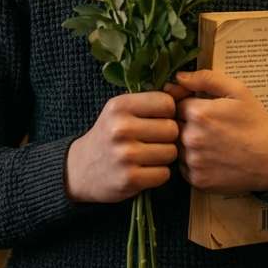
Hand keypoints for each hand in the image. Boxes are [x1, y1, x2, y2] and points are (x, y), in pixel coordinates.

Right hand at [65, 91, 179, 203]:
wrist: (80, 168)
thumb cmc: (109, 135)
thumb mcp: (121, 110)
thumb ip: (151, 100)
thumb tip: (187, 89)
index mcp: (120, 106)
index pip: (166, 103)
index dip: (168, 113)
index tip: (158, 120)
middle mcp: (121, 128)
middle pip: (172, 129)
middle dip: (168, 137)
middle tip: (154, 141)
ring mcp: (125, 155)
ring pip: (171, 152)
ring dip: (165, 156)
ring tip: (149, 155)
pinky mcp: (129, 178)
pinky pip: (164, 174)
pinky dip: (158, 174)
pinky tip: (145, 170)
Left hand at [165, 69, 267, 194]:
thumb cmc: (256, 123)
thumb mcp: (238, 92)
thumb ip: (206, 79)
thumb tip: (178, 77)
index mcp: (199, 114)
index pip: (175, 104)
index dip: (188, 104)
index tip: (203, 110)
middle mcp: (191, 138)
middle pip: (174, 126)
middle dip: (187, 123)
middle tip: (210, 127)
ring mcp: (193, 161)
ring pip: (177, 146)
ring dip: (188, 143)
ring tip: (212, 143)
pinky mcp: (197, 180)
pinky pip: (184, 167)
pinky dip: (194, 162)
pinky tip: (212, 157)